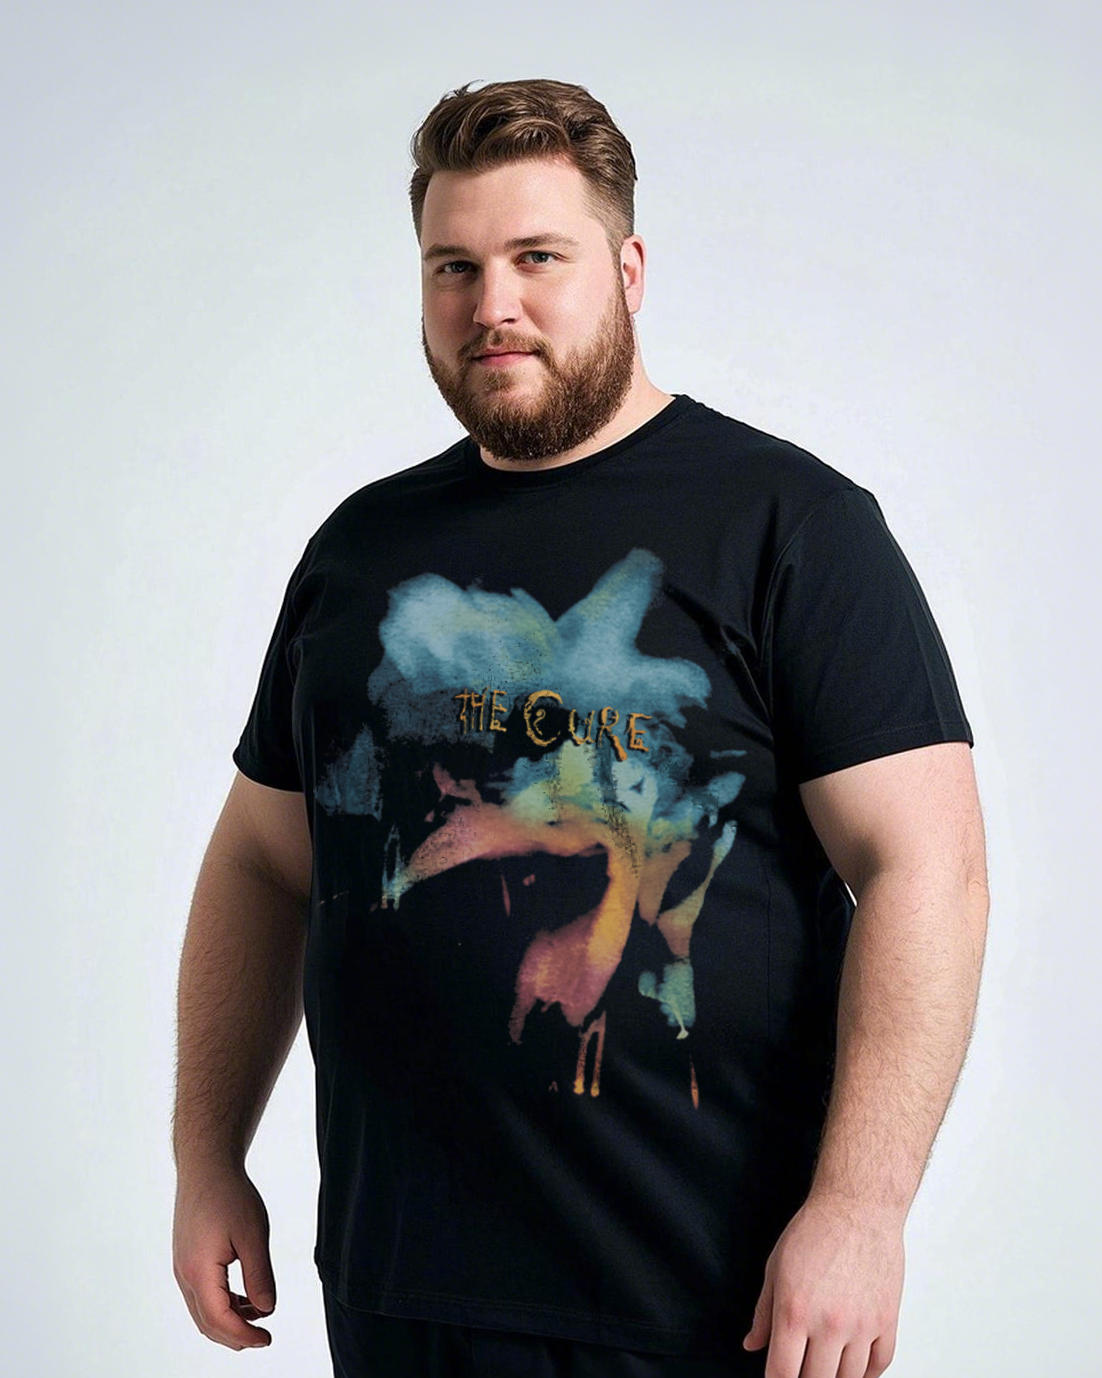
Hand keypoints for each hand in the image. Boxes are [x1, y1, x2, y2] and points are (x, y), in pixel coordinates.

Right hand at [173, 1165, 276, 1350]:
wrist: (206, 1167)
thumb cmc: (229, 1195)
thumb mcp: (253, 1235)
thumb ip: (259, 1276)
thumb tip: (266, 1309)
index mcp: (199, 1271)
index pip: (219, 1319)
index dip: (243, 1335)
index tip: (266, 1339)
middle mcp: (184, 1274)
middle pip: (207, 1321)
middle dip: (235, 1335)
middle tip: (262, 1337)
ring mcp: (182, 1267)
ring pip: (202, 1310)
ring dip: (228, 1321)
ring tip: (257, 1317)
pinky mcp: (185, 1259)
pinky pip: (200, 1294)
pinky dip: (221, 1304)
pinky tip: (243, 1299)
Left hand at [743, 1194, 903, 1376]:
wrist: (857, 1207)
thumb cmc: (816, 1230)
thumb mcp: (775, 1268)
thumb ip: (763, 1312)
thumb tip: (752, 1344)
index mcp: (795, 1312)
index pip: (782, 1373)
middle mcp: (829, 1324)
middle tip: (801, 1368)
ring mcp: (862, 1326)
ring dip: (836, 1377)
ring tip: (826, 1366)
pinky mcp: (887, 1320)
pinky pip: (880, 1364)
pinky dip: (867, 1373)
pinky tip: (855, 1367)